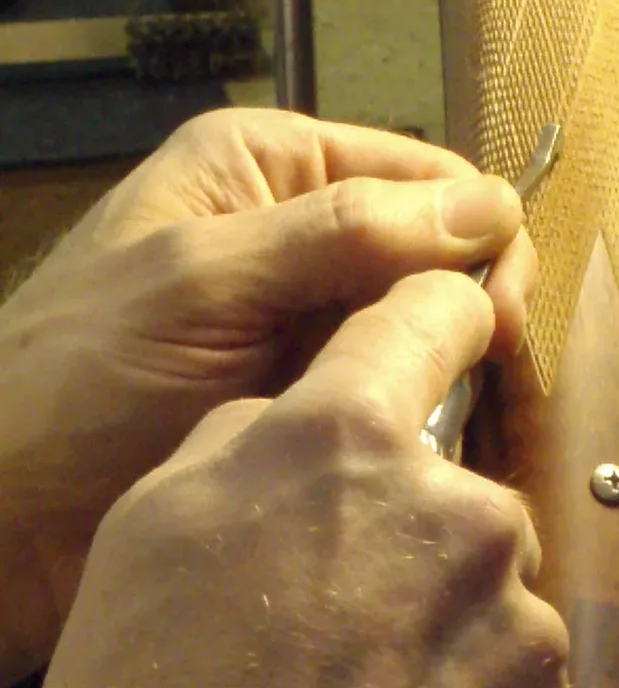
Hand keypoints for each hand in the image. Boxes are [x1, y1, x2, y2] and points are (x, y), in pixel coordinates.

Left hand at [0, 109, 535, 686]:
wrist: (0, 521)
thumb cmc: (75, 382)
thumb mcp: (203, 284)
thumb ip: (344, 234)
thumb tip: (493, 204)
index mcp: (269, 166)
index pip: (424, 173)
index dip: (478, 234)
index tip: (500, 318)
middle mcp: (298, 229)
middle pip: (436, 248)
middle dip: (470, 307)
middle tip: (479, 383)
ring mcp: (303, 318)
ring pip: (423, 324)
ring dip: (449, 368)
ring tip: (453, 430)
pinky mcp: (305, 395)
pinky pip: (394, 388)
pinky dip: (419, 415)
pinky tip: (422, 454)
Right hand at [0, 269, 586, 687]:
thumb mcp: (150, 532)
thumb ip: (249, 436)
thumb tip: (303, 416)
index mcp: (354, 446)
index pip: (434, 311)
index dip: (431, 316)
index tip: (441, 328)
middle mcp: (462, 516)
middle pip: (461, 488)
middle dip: (414, 535)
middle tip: (335, 621)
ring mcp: (523, 628)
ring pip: (497, 597)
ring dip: (447, 634)